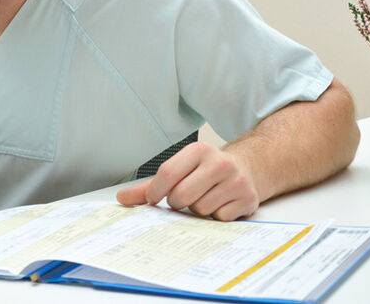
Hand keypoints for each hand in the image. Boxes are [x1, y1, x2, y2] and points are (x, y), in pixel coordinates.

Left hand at [115, 142, 259, 220]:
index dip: (156, 191)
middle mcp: (219, 162)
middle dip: (177, 203)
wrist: (246, 169)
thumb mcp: (180, 169)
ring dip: (198, 210)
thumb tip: (121, 198)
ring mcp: (236, 181)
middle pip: (182, 195)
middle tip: (183, 198)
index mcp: (199, 150)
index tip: (154, 199)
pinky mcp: (248, 199)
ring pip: (201, 209)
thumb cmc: (205, 171)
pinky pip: (219, 218)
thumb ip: (150, 186)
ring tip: (205, 198)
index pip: (167, 173)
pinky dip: (216, 216)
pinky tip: (221, 204)